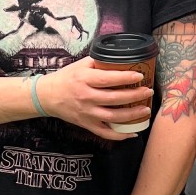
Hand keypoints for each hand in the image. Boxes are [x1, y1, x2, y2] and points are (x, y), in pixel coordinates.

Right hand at [39, 57, 154, 140]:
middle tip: (148, 92)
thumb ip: (99, 62)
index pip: (108, 79)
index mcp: (85, 79)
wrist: (47, 96)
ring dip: (132, 115)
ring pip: (113, 117)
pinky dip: (120, 135)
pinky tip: (133, 132)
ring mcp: (87, 113)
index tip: (139, 76)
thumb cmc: (66, 77)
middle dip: (134, 96)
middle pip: (115, 99)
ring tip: (146, 110)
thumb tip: (121, 59)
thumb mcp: (81, 65)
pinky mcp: (86, 124)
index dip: (125, 78)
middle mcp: (86, 97)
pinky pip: (105, 133)